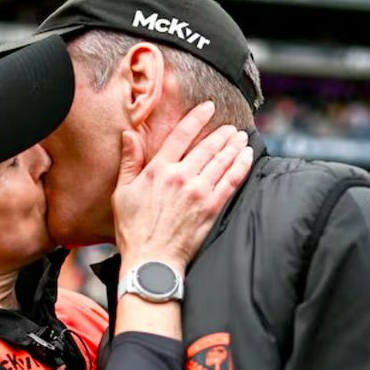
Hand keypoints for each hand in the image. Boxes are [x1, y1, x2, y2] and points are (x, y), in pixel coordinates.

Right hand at [113, 101, 253, 275]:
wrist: (151, 260)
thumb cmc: (133, 229)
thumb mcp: (122, 192)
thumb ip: (130, 161)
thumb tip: (128, 135)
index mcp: (158, 170)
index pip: (181, 135)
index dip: (197, 118)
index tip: (208, 108)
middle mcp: (180, 177)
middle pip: (207, 147)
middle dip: (222, 134)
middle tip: (231, 126)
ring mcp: (198, 192)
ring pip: (222, 161)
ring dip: (234, 146)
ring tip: (241, 138)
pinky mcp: (211, 208)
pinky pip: (231, 181)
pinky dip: (241, 166)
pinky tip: (247, 157)